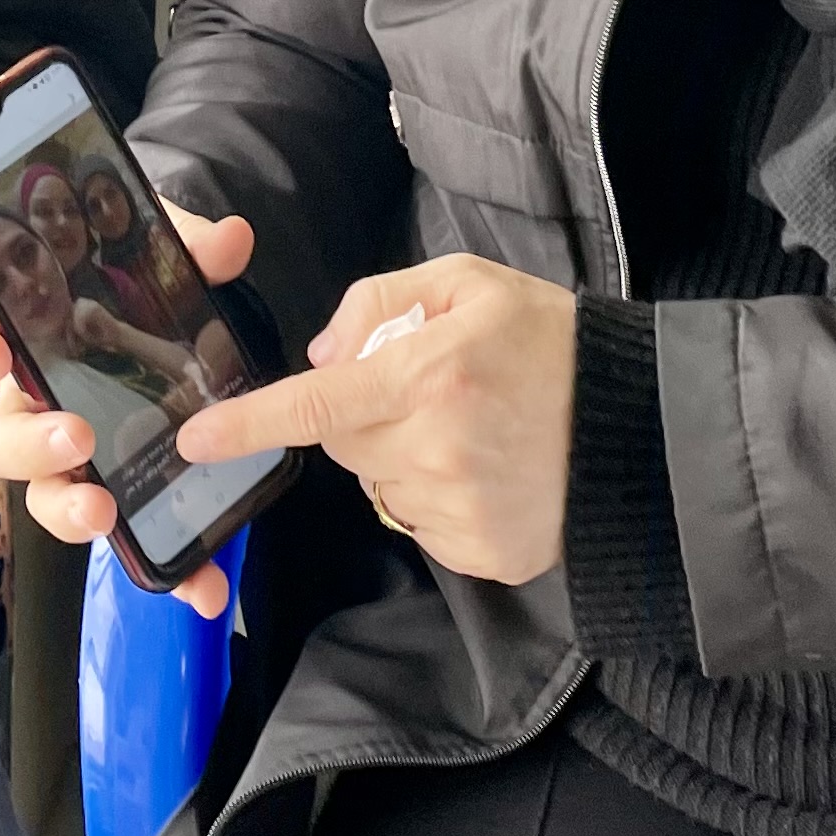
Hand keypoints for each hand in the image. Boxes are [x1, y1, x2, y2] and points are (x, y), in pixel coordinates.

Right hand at [0, 198, 255, 617]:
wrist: (181, 336)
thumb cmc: (140, 295)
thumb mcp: (162, 260)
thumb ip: (188, 244)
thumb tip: (229, 241)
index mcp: (37, 345)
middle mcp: (41, 408)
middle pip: (5, 440)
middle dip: (32, 446)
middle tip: (75, 439)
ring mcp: (78, 462)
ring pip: (49, 498)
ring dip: (69, 511)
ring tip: (102, 514)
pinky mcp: (125, 500)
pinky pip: (133, 544)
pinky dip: (170, 569)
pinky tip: (204, 587)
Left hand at [173, 253, 574, 586]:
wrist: (640, 423)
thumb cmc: (551, 342)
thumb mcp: (470, 283)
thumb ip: (380, 300)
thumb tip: (321, 357)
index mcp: (426, 376)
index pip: (316, 407)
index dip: (249, 424)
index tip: (196, 439)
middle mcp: (435, 449)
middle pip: (345, 445)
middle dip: (365, 418)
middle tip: (428, 392)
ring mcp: (460, 509)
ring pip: (381, 487)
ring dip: (404, 459)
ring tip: (471, 431)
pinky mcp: (483, 553)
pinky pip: (423, 526)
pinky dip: (440, 500)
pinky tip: (488, 470)